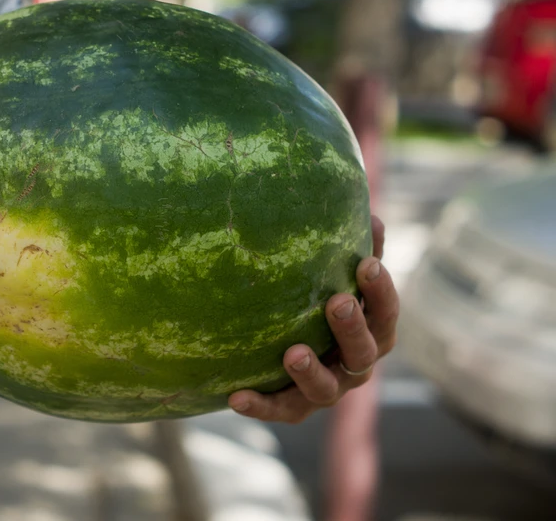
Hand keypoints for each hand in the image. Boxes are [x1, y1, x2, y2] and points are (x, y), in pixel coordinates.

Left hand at [228, 215, 397, 422]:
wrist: (292, 357)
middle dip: (352, 329)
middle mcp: (355, 366)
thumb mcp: (339, 279)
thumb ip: (356, 251)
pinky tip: (235, 396)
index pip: (386, 313)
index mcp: (373, 333)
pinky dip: (260, 405)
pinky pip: (280, 409)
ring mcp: (328, 390)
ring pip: (326, 389)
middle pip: (364, 353)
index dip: (381, 291)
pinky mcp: (296, 408)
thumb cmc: (323, 305)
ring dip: (310, 372)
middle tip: (337, 303)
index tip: (366, 264)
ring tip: (292, 354)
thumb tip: (371, 212)